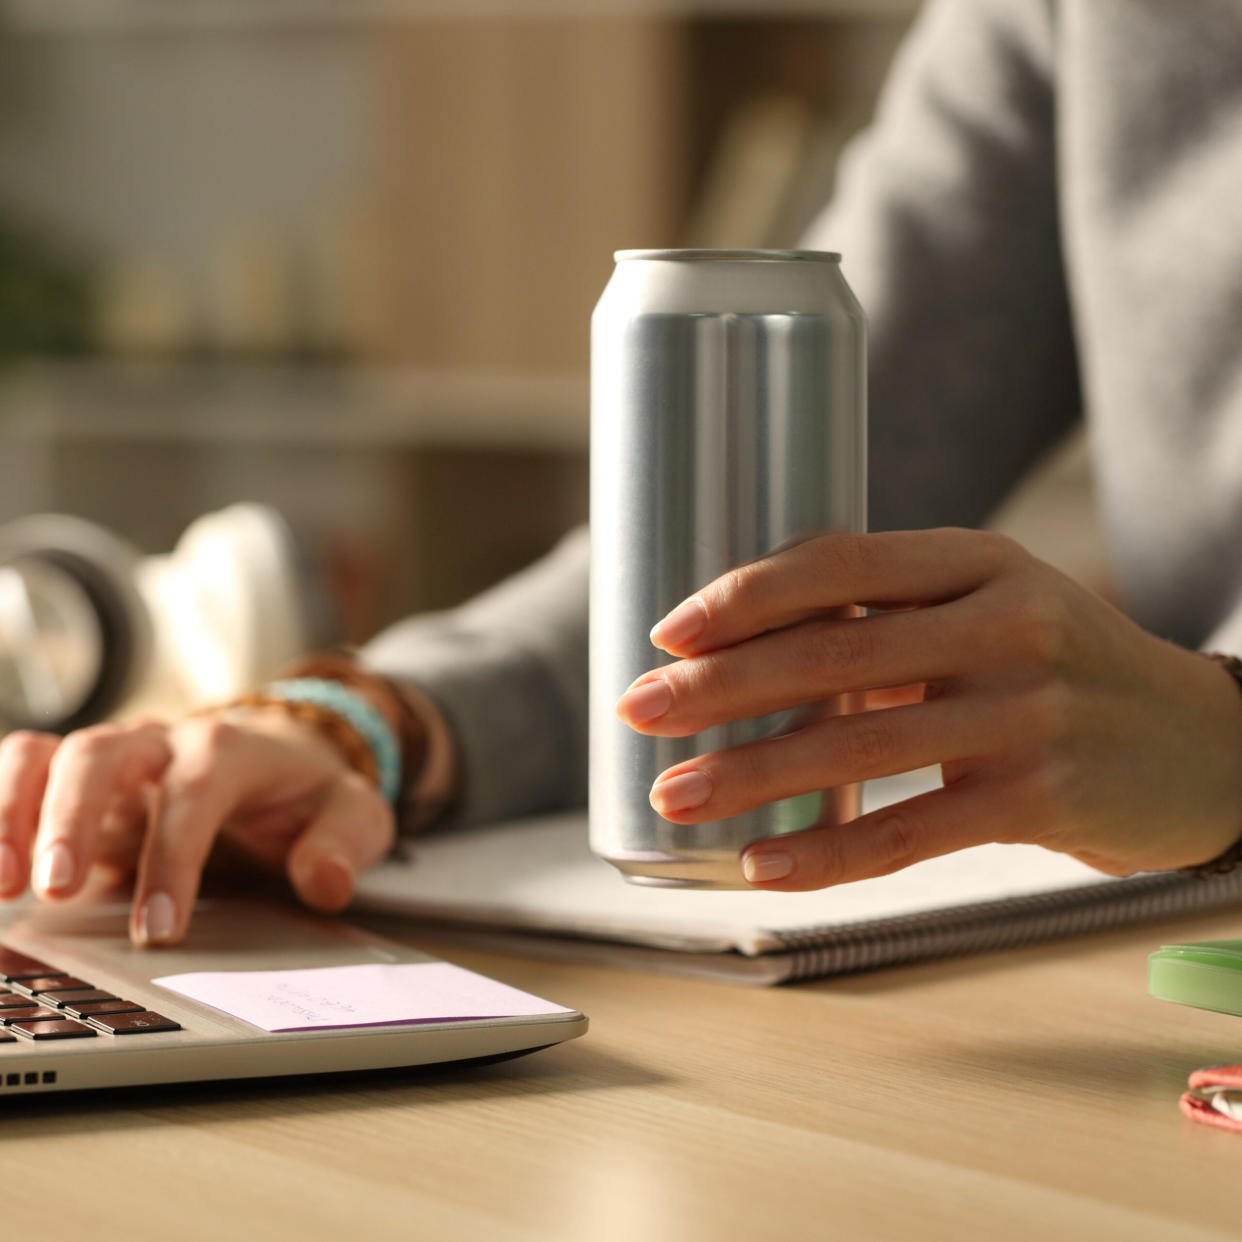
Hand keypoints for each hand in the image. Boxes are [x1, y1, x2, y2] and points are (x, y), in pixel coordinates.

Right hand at [0, 708, 394, 945]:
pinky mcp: (77, 781)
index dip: (173, 858)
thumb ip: (345, 842)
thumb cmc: (306, 791)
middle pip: (99, 753)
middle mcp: (160, 744)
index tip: (159, 930)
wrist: (282, 754)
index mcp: (228, 750)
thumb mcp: (351, 813)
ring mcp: (113, 759)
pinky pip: (21, 773)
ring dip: (10, 810)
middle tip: (52, 890)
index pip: (193, 793)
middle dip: (69, 817)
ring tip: (2, 884)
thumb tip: (325, 882)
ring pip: (44, 754)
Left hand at [616, 529, 1241, 888]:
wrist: (1202, 744)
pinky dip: (828, 853)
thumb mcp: (991, 608)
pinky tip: (761, 865)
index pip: (842, 560)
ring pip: (860, 743)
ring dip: (751, 774)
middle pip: (835, 649)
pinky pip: (911, 831)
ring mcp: (1028, 712)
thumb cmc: (1060, 667)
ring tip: (673, 794)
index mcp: (978, 561)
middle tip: (639, 709)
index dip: (746, 594)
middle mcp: (1006, 624)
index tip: (669, 630)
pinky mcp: (1042, 799)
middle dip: (721, 684)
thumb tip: (746, 650)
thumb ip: (889, 616)